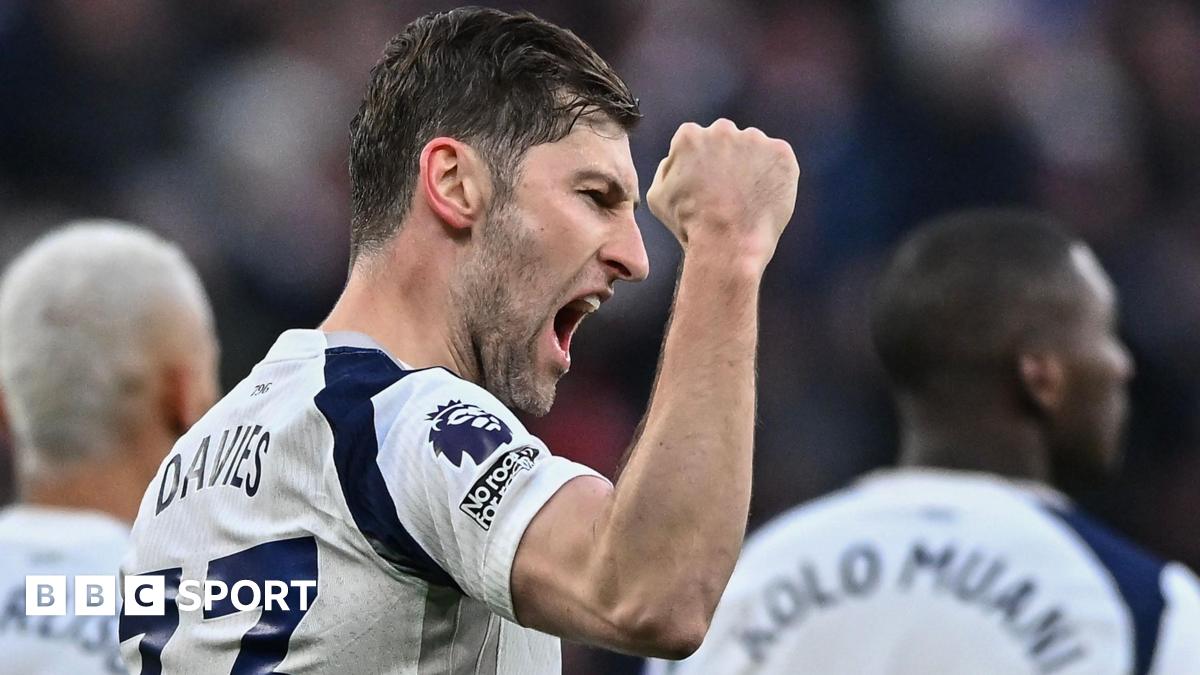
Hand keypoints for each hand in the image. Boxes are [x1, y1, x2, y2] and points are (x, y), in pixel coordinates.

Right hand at [647, 119, 798, 269]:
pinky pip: (778, 160)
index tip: (707, 184)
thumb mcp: (657, 196)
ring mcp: (754, 139)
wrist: (727, 243)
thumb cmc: (689, 225)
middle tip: (729, 192)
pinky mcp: (780, 152)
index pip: (696, 141)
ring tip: (748, 199)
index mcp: (689, 136)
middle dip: (728, 159)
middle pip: (726, 139)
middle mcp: (722, 129)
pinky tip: (764, 199)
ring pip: (754, 148)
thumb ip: (666, 168)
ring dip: (752, 166)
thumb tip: (676, 159)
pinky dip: (775, 176)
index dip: (702, 164)